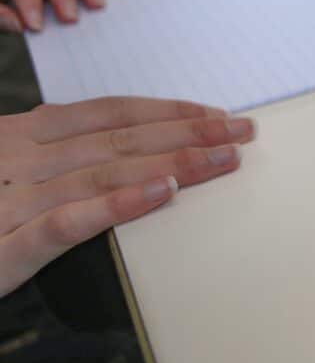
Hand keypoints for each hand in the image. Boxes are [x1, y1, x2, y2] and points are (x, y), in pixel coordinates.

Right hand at [0, 97, 254, 296]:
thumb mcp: (2, 170)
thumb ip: (52, 158)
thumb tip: (125, 151)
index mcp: (19, 138)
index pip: (108, 115)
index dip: (167, 113)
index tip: (216, 115)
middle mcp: (18, 161)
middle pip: (118, 141)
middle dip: (188, 134)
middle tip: (242, 131)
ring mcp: (9, 204)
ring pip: (104, 174)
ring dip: (172, 163)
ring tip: (223, 159)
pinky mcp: (2, 249)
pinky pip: (64, 224)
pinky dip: (115, 206)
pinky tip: (160, 194)